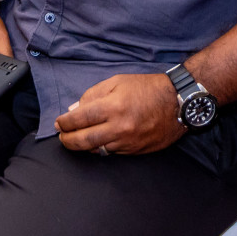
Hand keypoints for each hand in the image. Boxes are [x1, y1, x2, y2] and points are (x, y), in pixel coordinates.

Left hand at [54, 73, 184, 154]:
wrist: (177, 103)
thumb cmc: (147, 88)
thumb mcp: (118, 82)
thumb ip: (93, 94)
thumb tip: (74, 110)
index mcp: (113, 106)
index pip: (80, 119)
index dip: (65, 123)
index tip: (59, 123)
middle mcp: (119, 127)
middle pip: (84, 140)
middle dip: (67, 140)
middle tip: (61, 136)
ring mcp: (128, 142)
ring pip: (96, 150)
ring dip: (82, 146)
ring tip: (75, 140)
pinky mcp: (135, 151)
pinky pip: (111, 153)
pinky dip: (100, 148)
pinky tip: (96, 142)